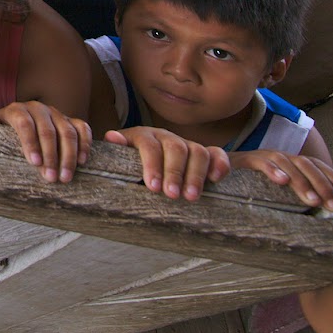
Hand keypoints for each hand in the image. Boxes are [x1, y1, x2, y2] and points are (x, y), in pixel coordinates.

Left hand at [0, 101, 91, 181]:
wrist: (22, 122)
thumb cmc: (5, 131)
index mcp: (18, 109)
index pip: (25, 124)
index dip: (30, 143)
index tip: (34, 163)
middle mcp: (39, 108)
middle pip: (48, 131)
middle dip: (51, 156)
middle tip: (51, 178)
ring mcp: (57, 113)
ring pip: (67, 132)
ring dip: (68, 155)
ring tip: (65, 177)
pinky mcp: (71, 120)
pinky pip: (82, 129)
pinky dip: (85, 144)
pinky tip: (82, 162)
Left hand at [105, 127, 229, 200]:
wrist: (143, 162)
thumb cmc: (129, 164)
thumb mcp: (119, 158)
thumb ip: (117, 150)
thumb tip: (112, 136)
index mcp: (144, 136)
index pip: (149, 145)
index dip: (152, 164)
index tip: (153, 187)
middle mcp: (166, 137)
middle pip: (175, 148)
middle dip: (174, 172)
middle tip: (172, 195)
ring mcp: (187, 144)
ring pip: (197, 151)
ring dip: (196, 174)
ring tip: (191, 197)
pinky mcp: (205, 154)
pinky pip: (217, 153)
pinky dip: (220, 164)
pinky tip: (216, 179)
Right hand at [231, 149, 332, 211]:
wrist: (213, 174)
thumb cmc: (246, 189)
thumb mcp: (274, 194)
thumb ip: (293, 198)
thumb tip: (322, 213)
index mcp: (289, 164)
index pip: (317, 166)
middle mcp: (279, 157)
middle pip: (306, 163)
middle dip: (324, 184)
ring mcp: (262, 156)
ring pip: (287, 162)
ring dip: (302, 181)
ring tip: (312, 201)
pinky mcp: (244, 160)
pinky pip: (260, 162)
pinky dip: (272, 170)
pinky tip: (282, 181)